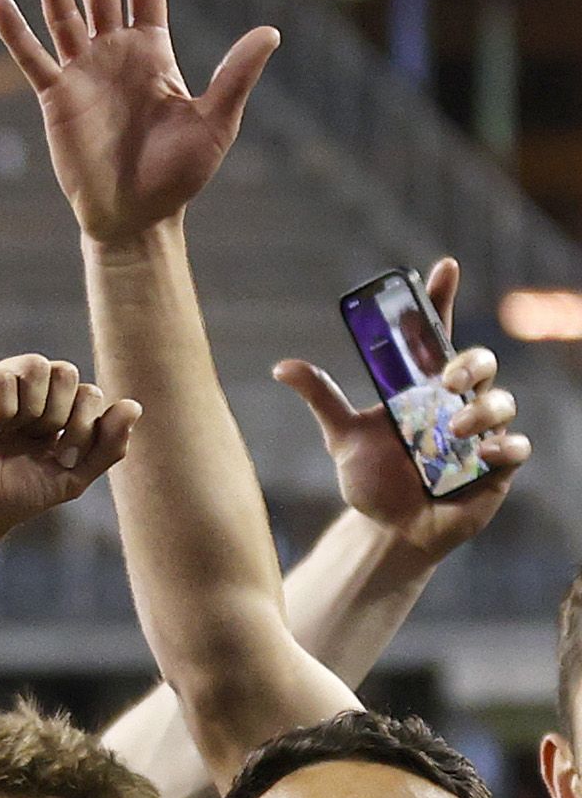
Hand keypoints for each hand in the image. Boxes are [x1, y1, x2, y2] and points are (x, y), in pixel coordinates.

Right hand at [0, 0, 279, 244]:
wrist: (136, 215)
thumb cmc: (180, 174)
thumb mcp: (215, 121)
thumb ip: (235, 75)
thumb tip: (270, 32)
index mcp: (154, 52)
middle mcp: (115, 54)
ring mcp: (82, 74)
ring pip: (63, 14)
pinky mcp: (55, 99)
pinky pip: (31, 58)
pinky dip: (14, 31)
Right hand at [0, 355, 137, 546]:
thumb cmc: (14, 496)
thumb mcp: (73, 476)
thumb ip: (108, 445)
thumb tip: (134, 405)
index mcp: (51, 407)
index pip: (88, 391)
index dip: (84, 424)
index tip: (60, 457)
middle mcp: (23, 389)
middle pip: (66, 371)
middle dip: (57, 416)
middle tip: (32, 442)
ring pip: (36, 365)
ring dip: (29, 411)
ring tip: (6, 434)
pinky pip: (0, 378)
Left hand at [275, 258, 529, 560]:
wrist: (390, 531)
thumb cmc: (372, 481)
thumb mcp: (343, 438)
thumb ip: (322, 399)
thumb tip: (283, 365)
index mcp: (422, 389)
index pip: (436, 335)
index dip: (442, 298)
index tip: (443, 266)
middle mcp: (456, 403)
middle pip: (480, 362)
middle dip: (470, 364)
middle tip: (446, 382)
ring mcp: (481, 432)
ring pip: (501, 402)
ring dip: (480, 413)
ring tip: (450, 435)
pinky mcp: (498, 465)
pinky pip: (516, 446)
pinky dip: (502, 447)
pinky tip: (481, 456)